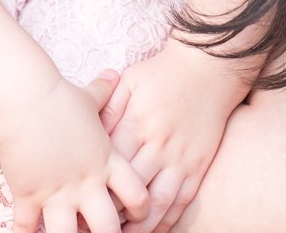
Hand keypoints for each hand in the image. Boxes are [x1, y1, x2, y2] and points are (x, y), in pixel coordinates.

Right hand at [0, 76, 150, 232]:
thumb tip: (112, 74)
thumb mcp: (88, 96)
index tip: (136, 214)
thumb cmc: (57, 96)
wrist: (23, 98)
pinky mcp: (29, 194)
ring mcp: (57, 193)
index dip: (141, 209)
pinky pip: (26, 228)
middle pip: (108, 228)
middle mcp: (85, 184)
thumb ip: (104, 92)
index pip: (138, 196)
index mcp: (106, 162)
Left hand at [99, 44, 246, 232]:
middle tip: (93, 225)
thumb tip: (87, 131)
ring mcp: (181, 160)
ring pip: (158, 203)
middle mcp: (159, 146)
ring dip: (139, 224)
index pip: (112, 165)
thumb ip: (108, 106)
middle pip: (132, 189)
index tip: (77, 199)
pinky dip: (166, 221)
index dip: (94, 186)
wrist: (209, 69)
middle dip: (111, 210)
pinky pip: (181, 202)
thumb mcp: (130, 82)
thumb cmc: (162, 74)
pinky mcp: (198, 167)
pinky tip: (151, 230)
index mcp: (138, 124)